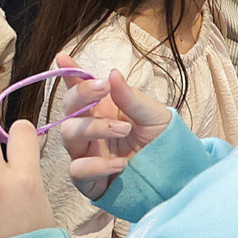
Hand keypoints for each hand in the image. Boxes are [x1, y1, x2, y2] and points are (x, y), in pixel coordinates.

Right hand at [53, 67, 173, 197]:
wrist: (174, 176)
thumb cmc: (160, 142)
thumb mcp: (154, 115)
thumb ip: (131, 97)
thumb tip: (112, 74)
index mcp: (102, 110)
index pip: (79, 88)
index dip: (68, 72)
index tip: (62, 57)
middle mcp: (89, 130)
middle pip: (68, 108)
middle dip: (81, 95)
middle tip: (103, 88)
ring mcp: (86, 154)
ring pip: (69, 135)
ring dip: (94, 129)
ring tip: (123, 130)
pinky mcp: (88, 181)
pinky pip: (78, 170)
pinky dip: (96, 165)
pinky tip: (120, 163)